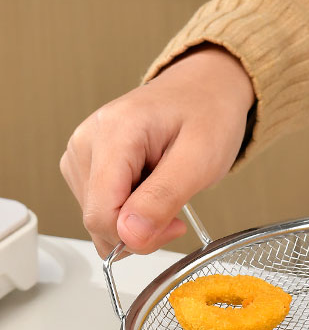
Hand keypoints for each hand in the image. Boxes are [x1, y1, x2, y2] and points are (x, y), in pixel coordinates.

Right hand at [60, 45, 254, 256]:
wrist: (204, 92)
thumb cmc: (207, 117)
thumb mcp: (199, 160)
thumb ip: (162, 199)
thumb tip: (129, 237)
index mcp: (113, 133)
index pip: (101, 214)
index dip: (139, 235)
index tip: (175, 226)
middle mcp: (86, 141)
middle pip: (98, 220)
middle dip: (140, 229)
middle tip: (175, 209)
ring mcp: (81, 152)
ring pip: (98, 219)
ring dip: (136, 220)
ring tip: (163, 188)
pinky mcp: (85, 164)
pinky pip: (101, 209)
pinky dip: (129, 211)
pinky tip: (149, 188)